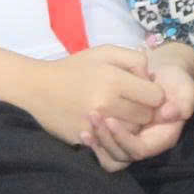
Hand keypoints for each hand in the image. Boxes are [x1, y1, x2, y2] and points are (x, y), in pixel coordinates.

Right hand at [16, 45, 164, 156]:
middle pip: (146, 116)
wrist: (38, 88)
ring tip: (119, 113)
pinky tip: (105, 124)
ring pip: (133, 131)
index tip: (143, 90)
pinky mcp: (86, 139)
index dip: (152, 93)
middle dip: (144, 110)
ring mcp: (95, 124)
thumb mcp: (104, 52)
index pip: (155, 96)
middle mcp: (106, 103)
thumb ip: (133, 59)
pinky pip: (113, 142)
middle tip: (131, 103)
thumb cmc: (74, 68)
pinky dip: (112, 135)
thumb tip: (150, 78)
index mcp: (113, 79)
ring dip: (131, 124)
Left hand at [91, 46, 193, 166]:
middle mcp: (145, 145)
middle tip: (92, 117)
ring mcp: (130, 142)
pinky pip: (104, 150)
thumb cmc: (174, 81)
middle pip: (121, 157)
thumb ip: (185, 102)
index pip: (139, 150)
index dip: (123, 139)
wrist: (160, 73)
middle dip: (105, 141)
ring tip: (86, 125)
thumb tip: (168, 114)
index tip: (110, 119)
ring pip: (110, 158)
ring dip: (97, 144)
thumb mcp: (186, 88)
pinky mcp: (118, 136)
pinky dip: (93, 143)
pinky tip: (84, 130)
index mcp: (161, 138)